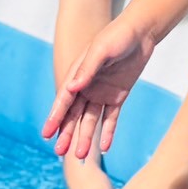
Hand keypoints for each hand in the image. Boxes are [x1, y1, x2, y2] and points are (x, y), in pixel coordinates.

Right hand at [44, 16, 153, 159]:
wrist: (140, 32)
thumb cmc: (117, 36)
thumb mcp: (101, 50)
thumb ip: (87, 69)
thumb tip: (71, 88)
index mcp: (77, 76)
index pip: (64, 101)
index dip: (55, 118)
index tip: (46, 134)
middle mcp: (86, 87)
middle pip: (74, 115)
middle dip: (67, 133)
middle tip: (60, 152)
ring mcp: (102, 93)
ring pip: (90, 120)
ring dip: (86, 137)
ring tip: (81, 156)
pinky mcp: (118, 96)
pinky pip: (111, 118)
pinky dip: (108, 132)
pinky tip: (105, 148)